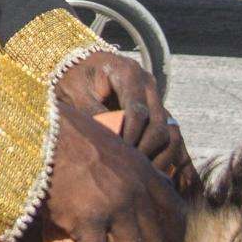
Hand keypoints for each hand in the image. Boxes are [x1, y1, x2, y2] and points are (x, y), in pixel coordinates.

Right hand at [44, 99, 189, 241]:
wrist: (43, 132)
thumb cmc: (75, 142)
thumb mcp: (119, 152)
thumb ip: (138, 177)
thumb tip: (151, 204)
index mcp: (146, 174)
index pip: (177, 218)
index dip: (171, 241)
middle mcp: (136, 192)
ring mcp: (113, 206)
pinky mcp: (85, 219)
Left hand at [56, 51, 191, 191]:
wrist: (78, 64)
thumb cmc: (72, 76)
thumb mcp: (73, 90)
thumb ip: (90, 111)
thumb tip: (106, 142)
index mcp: (129, 73)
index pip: (138, 112)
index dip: (130, 138)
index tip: (118, 159)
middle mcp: (148, 84)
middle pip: (159, 124)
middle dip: (146, 150)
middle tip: (130, 174)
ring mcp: (155, 98)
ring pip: (169, 132)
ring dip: (159, 156)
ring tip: (142, 177)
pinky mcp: (156, 112)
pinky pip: (169, 137)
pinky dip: (167, 156)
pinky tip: (161, 176)